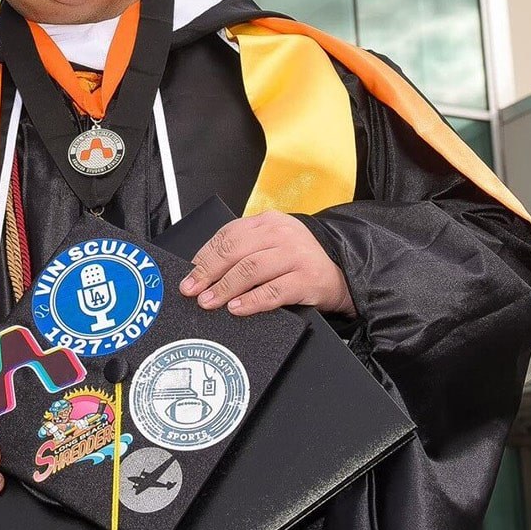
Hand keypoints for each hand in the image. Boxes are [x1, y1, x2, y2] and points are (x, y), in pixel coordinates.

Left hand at [179, 211, 354, 316]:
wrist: (341, 273)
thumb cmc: (298, 262)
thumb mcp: (271, 246)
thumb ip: (243, 251)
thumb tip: (202, 271)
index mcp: (268, 222)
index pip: (228, 235)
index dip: (204, 257)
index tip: (189, 275)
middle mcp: (282, 234)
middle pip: (235, 251)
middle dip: (209, 272)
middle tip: (193, 290)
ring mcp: (296, 255)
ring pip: (251, 269)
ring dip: (225, 287)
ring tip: (210, 301)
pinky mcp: (307, 279)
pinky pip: (273, 291)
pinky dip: (251, 301)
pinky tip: (237, 308)